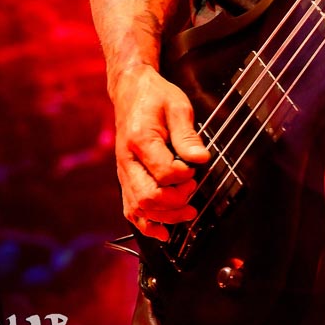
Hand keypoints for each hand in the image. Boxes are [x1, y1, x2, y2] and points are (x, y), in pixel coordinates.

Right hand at [112, 64, 210, 241]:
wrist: (131, 91)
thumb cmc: (156, 97)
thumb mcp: (178, 106)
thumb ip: (188, 135)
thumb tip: (201, 160)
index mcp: (139, 139)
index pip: (163, 171)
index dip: (184, 176)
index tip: (197, 169)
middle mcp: (126, 160)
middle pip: (148, 196)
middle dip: (175, 201)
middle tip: (195, 191)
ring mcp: (123, 172)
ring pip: (139, 207)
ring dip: (165, 216)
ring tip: (189, 212)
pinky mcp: (126, 178)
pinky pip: (130, 209)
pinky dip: (146, 225)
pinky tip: (163, 233)